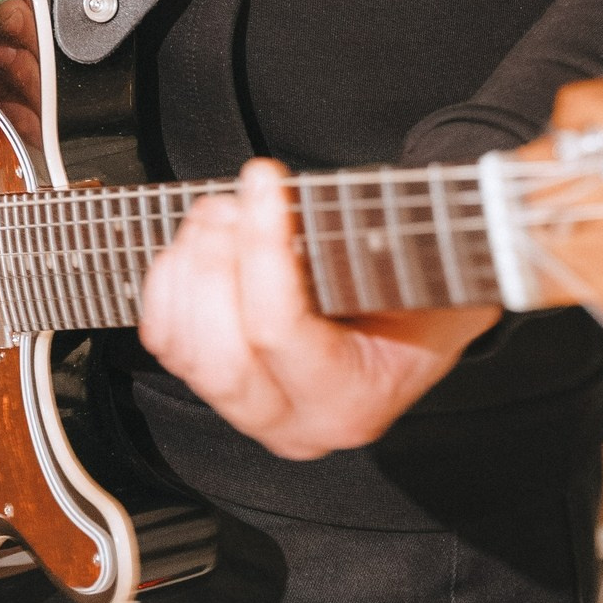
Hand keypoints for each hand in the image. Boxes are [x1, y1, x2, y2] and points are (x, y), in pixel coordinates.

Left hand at [137, 158, 498, 459]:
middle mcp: (294, 424)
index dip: (263, 246)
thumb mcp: (436, 276)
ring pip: (185, 347)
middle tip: (235, 197)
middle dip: (216, 260)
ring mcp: (249, 411)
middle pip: (221, 353)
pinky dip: (168, 283)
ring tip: (221, 207)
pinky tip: (198, 242)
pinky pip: (166, 340)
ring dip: (190, 264)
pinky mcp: (216, 387)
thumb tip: (341, 211)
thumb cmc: (428, 296)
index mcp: (353, 402)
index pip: (281, 332)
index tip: (264, 178)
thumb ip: (394, 253)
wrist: (417, 328)